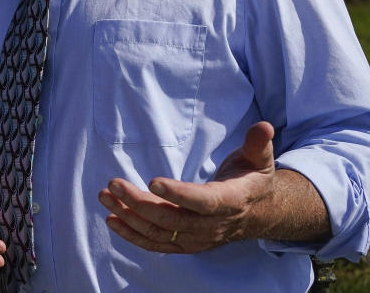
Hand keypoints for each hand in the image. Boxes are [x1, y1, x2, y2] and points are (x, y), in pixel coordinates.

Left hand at [98, 121, 325, 252]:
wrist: (257, 213)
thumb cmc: (251, 179)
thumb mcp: (258, 159)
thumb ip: (257, 143)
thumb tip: (264, 126)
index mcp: (229, 202)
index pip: (202, 202)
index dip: (178, 194)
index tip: (153, 181)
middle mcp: (211, 225)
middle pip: (172, 219)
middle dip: (139, 203)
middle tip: (114, 184)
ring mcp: (197, 238)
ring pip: (159, 232)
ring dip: (129, 216)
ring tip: (105, 195)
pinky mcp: (185, 244)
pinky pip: (156, 244)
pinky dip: (132, 235)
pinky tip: (112, 219)